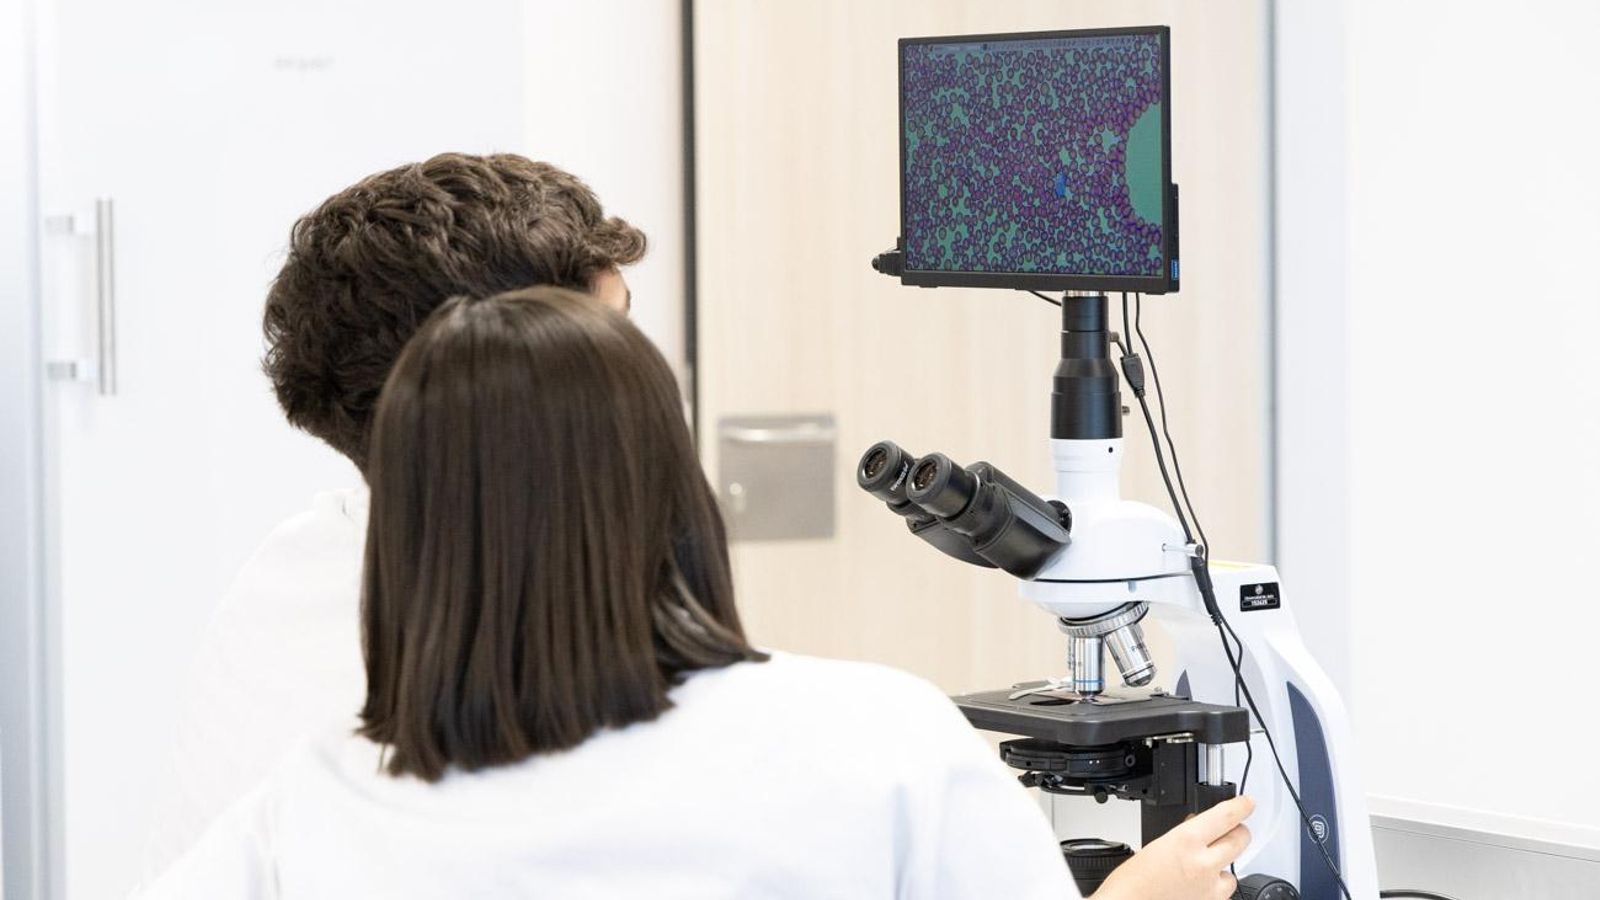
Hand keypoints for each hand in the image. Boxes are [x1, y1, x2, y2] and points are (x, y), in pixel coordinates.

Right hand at [1089, 795, 1254, 899]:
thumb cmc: (1133, 881)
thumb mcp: (1157, 845)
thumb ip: (1185, 835)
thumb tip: (1200, 827)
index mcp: (1186, 841)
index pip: (1226, 816)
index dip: (1241, 807)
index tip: (1247, 803)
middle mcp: (1203, 864)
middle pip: (1240, 839)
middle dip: (1238, 832)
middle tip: (1232, 831)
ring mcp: (1210, 888)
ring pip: (1233, 870)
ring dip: (1224, 865)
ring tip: (1204, 867)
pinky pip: (1223, 892)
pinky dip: (1215, 887)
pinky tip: (1199, 885)